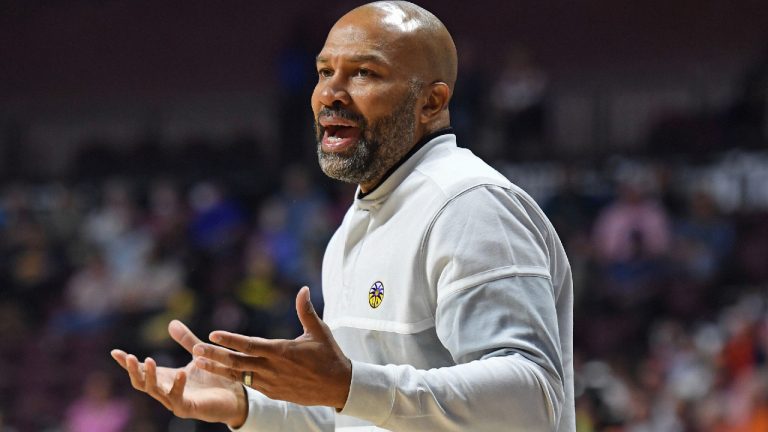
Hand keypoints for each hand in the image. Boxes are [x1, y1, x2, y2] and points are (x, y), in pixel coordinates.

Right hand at [110, 320, 247, 427]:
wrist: (234, 396)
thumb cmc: (214, 377)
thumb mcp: (198, 355)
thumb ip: (186, 341)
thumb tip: (171, 322)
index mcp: (166, 378)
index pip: (141, 371)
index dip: (127, 363)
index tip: (115, 352)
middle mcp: (166, 391)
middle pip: (142, 383)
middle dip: (134, 371)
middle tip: (129, 357)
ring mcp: (175, 402)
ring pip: (155, 392)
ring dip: (150, 377)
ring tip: (148, 360)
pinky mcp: (188, 409)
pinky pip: (178, 399)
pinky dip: (177, 386)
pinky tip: (180, 373)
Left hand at [193, 286, 351, 408]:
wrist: (338, 387)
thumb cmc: (329, 356)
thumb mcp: (319, 331)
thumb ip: (306, 311)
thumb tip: (303, 289)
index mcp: (282, 351)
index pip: (250, 345)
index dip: (230, 340)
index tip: (212, 334)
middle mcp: (273, 368)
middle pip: (237, 362)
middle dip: (215, 355)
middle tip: (195, 349)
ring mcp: (271, 383)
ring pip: (239, 375)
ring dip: (219, 368)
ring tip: (199, 361)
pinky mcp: (273, 392)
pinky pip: (249, 384)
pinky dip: (234, 377)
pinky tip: (222, 371)